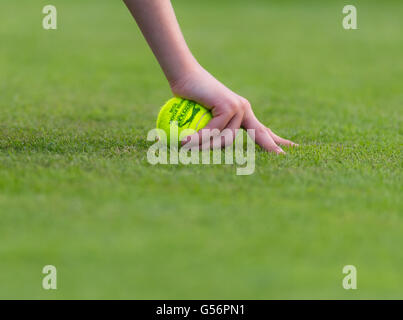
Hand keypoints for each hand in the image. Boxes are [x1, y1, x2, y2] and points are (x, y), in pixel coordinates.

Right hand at [170, 66, 297, 152]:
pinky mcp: (229, 105)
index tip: (291, 148)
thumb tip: (209, 150)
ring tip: (187, 148)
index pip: (261, 130)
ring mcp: (238, 107)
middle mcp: (244, 109)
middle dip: (272, 147)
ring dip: (206, 147)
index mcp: (242, 113)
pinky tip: (185, 141)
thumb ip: (210, 131)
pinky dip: (198, 137)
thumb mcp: (203, 117)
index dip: (275, 141)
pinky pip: (214, 130)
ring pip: (227, 139)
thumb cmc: (190, 96)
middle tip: (284, 157)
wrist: (185, 75)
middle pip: (259, 134)